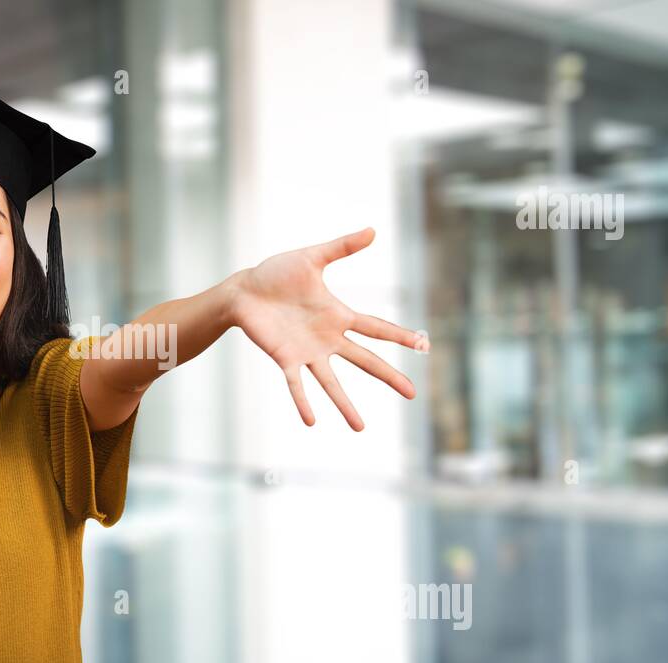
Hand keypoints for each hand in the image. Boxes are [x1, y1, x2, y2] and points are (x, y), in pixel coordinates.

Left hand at [232, 227, 426, 429]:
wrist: (244, 291)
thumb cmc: (276, 274)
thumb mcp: (312, 258)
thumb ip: (342, 247)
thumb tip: (373, 230)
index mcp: (338, 316)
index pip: (376, 328)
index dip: (400, 336)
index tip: (424, 346)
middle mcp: (328, 339)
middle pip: (365, 360)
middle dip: (389, 377)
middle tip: (412, 394)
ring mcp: (307, 352)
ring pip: (331, 382)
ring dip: (345, 404)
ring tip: (360, 427)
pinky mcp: (285, 359)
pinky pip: (296, 384)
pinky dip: (303, 402)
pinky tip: (311, 420)